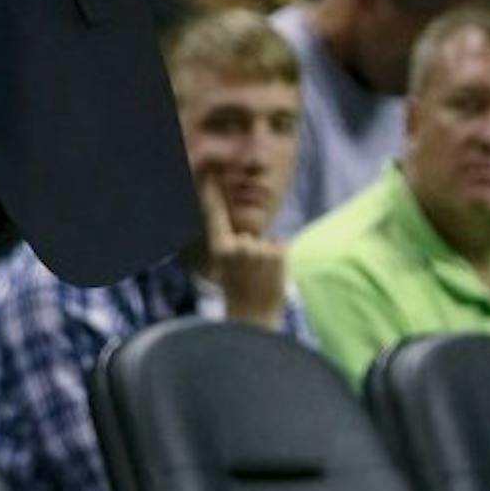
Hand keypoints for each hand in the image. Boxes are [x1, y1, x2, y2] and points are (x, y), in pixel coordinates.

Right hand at [197, 174, 288, 327]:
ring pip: (266, 242)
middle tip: (249, 275)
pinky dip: (280, 261)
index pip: (214, 213)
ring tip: (261, 278)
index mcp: (220, 248)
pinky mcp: (277, 252)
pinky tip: (273, 277)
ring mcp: (258, 248)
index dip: (211, 191)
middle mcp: (237, 244)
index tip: (209, 170)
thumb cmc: (240, 294)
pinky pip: (280, 247)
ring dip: (267, 257)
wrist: (254, 319)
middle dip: (252, 249)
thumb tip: (244, 234)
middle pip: (249, 234)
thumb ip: (233, 246)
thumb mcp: (228, 267)